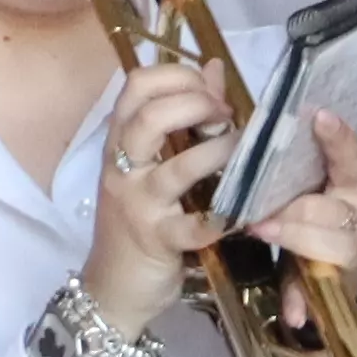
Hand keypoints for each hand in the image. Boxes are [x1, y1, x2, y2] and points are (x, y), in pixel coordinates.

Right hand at [83, 49, 235, 331]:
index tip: (207, 88)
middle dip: (198, 105)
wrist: (113, 288)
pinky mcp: (158, 240)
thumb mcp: (151, 164)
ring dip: (221, 153)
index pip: (136, 85)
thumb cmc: (137, 220)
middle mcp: (122, 168)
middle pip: (150, 117)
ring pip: (178, 168)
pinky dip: (223, 217)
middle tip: (226, 117)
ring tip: (243, 153)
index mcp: (120, 142)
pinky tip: (243, 211)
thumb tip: (213, 68)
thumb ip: (182, 116)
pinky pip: (194, 226)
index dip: (176, 75)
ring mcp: (138, 204)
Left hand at [245, 109, 356, 310]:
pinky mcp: (337, 283)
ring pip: (328, 242)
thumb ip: (266, 146)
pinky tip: (293, 311)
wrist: (326, 279)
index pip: (351, 156)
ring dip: (293, 237)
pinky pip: (318, 291)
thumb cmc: (307, 216)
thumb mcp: (294, 182)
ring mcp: (352, 248)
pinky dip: (302, 300)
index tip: (320, 117)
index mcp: (351, 181)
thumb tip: (220, 80)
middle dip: (295, 206)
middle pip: (330, 205)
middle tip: (260, 208)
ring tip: (261, 230)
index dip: (338, 139)